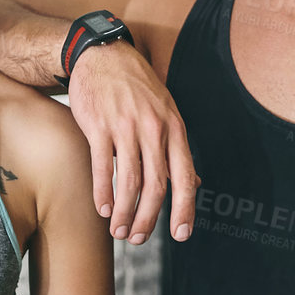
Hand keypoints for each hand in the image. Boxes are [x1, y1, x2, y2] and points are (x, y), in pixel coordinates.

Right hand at [66, 40, 197, 244]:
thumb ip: (176, 150)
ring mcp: (125, 127)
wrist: (103, 55)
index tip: (181, 235)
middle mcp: (153, 129)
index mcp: (174, 128)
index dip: (184, 209)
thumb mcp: (166, 113)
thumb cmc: (136, 88)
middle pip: (156, 186)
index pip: (185, 177)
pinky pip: (102, 166)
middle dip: (148, 219)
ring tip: (118, 230)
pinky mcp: (98, 125)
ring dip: (124, 212)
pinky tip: (101, 207)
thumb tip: (196, 183)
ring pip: (129, 181)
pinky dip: (103, 192)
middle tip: (137, 239)